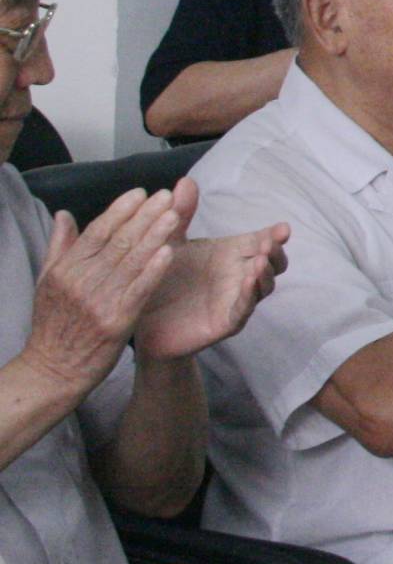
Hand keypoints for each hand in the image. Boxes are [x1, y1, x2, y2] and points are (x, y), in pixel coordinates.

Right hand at [20, 189, 182, 395]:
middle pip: (117, 242)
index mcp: (64, 270)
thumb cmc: (53, 325)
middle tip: (165, 196)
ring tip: (174, 214)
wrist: (54, 370)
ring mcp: (98, 301)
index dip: (120, 210)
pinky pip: (139, 289)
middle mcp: (80, 282)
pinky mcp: (116, 321)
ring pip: (131, 261)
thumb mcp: (47, 283)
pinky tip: (170, 251)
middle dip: (143, 216)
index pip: (96, 232)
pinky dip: (155, 269)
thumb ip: (59, 247)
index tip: (140, 193)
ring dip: (155, 235)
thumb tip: (64, 215)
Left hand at [134, 180, 288, 361]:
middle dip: (275, 252)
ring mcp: (235, 299)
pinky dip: (249, 295)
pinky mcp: (225, 321)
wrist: (138, 319)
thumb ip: (179, 214)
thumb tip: (186, 181)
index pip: (260, 240)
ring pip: (263, 286)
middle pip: (272, 262)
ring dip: (266, 273)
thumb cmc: (158, 278)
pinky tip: (248, 281)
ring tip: (259, 261)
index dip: (275, 235)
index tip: (283, 227)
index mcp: (229, 254)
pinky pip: (243, 309)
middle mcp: (238, 275)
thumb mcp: (167, 242)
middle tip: (270, 242)